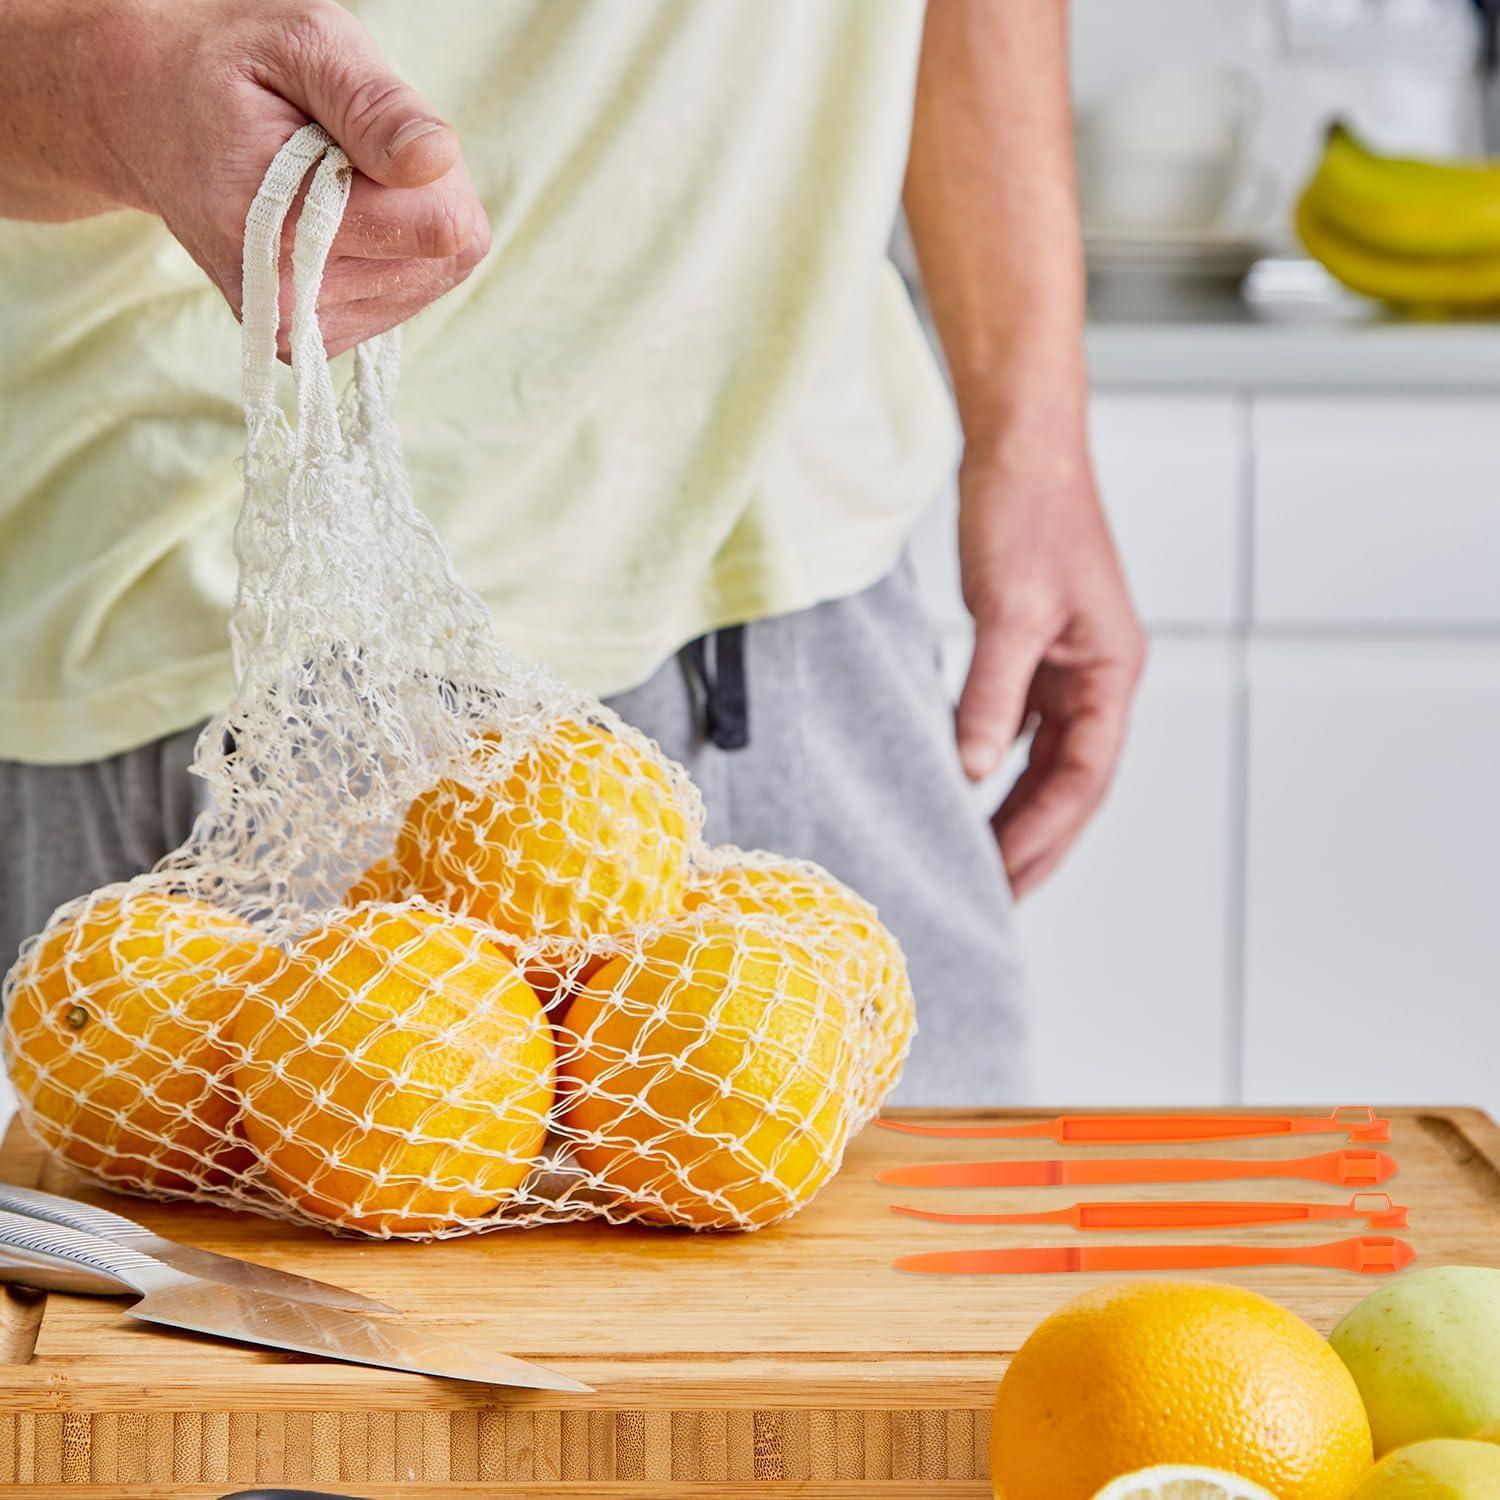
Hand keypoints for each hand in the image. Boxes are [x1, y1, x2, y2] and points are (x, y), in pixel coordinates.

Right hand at [85, 0, 489, 355]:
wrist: (145, 117)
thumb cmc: (230, 70)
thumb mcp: (301, 44)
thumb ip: (373, 102)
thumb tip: (438, 157)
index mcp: (284, 219)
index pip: (444, 225)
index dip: (429, 169)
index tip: (367, 133)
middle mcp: (288, 297)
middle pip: (444, 255)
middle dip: (417, 194)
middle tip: (345, 152)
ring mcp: (298, 330)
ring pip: (430, 278)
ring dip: (402, 224)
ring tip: (330, 182)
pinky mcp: (309, 341)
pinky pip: (405, 299)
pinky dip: (387, 255)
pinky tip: (333, 221)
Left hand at [954, 424, 1146, 898]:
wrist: (1018, 442)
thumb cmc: (1028, 510)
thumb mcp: (1007, 611)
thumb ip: (990, 697)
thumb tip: (971, 774)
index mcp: (1111, 670)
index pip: (1082, 777)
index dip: (1043, 834)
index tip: (1003, 881)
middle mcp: (1097, 675)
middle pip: (1069, 781)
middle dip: (1034, 840)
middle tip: (992, 897)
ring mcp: (1066, 663)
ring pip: (1044, 759)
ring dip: (1014, 810)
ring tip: (978, 861)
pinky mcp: (1030, 648)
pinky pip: (1016, 725)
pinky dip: (992, 763)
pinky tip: (962, 790)